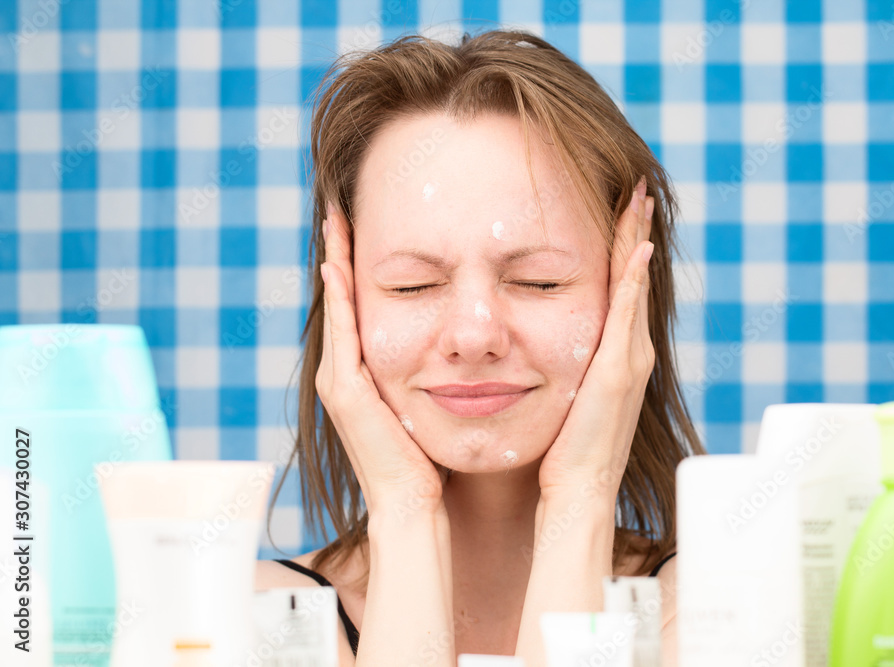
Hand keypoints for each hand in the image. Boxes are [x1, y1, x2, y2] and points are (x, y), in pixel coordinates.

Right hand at [316, 200, 445, 516]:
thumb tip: (459, 344)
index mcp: (365, 371)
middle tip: (340, 209)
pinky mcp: (346, 389)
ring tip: (336, 221)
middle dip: (339, 252)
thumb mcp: (429, 401)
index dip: (356, 265)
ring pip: (336, 307)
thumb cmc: (429, 457)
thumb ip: (433, 371)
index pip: (359, 304)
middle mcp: (344, 370)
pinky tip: (339, 262)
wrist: (413, 503)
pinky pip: (343, 331)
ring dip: (335, 262)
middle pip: (340, 298)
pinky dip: (339, 296)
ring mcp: (340, 379)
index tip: (362, 224)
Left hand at [536, 178, 654, 503]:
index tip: (620, 209)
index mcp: (614, 354)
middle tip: (637, 189)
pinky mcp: (619, 371)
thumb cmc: (564, 451)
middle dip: (635, 231)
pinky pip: (627, 313)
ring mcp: (629, 359)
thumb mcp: (561, 397)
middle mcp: (629, 350)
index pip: (618, 288)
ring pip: (634, 285)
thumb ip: (560, 368)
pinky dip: (633, 279)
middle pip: (633, 276)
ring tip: (638, 200)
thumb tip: (527, 346)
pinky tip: (636, 246)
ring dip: (637, 240)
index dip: (620, 248)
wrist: (578, 491)